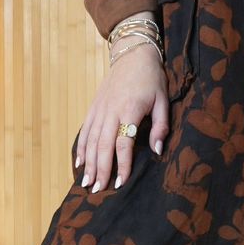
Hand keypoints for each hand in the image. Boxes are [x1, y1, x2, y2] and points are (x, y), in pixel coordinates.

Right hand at [75, 42, 168, 192]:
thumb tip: (158, 151)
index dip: (122, 164)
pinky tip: (80, 163)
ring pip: (91, 140)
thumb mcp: (163, 101)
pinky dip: (81, 147)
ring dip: (88, 163)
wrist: (133, 54)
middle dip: (100, 169)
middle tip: (99, 190)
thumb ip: (161, 126)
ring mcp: (100, 109)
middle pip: (102, 145)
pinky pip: (85, 130)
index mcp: (130, 110)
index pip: (124, 143)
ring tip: (87, 182)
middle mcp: (111, 111)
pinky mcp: (94, 107)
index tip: (121, 182)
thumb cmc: (152, 79)